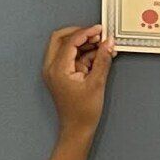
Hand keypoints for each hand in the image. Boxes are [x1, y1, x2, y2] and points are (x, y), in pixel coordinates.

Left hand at [42, 23, 113, 140]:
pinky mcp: (60, 74)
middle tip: (97, 35)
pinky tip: (97, 56)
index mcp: (57, 69)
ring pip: (65, 46)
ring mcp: (54, 70)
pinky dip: (82, 54)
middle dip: (80, 34)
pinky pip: (69, 57)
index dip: (86, 32)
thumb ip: (102, 60)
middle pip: (61, 38)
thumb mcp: (97, 84)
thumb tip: (108, 43)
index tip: (100, 30)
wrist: (76, 130)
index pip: (70, 41)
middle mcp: (51, 67)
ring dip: (82, 44)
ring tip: (101, 46)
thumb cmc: (83, 113)